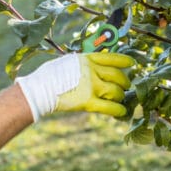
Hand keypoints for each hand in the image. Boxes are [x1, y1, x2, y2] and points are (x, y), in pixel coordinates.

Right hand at [15, 52, 133, 121]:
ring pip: (115, 91)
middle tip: (126, 86)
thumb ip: (83, 64)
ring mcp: (91, 86)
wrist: (39, 89)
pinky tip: (121, 112)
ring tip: (120, 99)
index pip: (112, 58)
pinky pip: (109, 107)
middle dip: (124, 82)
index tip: (132, 64)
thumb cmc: (49, 75)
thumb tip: (93, 67)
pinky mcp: (88, 102)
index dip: (124, 61)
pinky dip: (118, 110)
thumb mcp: (69, 62)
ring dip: (120, 96)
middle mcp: (92, 70)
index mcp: (87, 59)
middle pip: (117, 76)